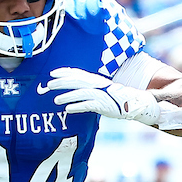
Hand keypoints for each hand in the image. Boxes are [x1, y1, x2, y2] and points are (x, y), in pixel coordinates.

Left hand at [39, 67, 158, 122]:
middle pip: (76, 81)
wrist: (133, 101)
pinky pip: (88, 105)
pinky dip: (77, 106)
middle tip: (48, 85)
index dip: (65, 72)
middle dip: (62, 82)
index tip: (52, 73)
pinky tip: (68, 109)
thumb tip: (69, 85)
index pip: (78, 73)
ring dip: (67, 96)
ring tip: (56, 100)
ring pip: (81, 93)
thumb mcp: (99, 87)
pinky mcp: (103, 105)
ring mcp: (100, 94)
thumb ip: (85, 86)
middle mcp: (96, 85)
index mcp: (94, 79)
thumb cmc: (112, 95)